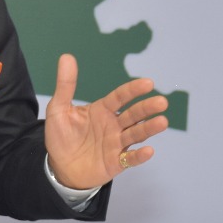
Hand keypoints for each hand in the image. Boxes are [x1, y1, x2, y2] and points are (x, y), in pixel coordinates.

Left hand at [44, 53, 168, 189]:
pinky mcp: (116, 163)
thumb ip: (65, 85)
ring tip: (163, 122)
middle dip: (147, 108)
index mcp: (102, 110)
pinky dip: (139, 156)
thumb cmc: (61, 136)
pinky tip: (149, 150)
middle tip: (162, 102)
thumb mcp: (59, 109)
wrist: (59, 166)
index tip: (148, 83)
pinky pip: (130, 158)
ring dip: (149, 128)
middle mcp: (114, 125)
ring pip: (136, 134)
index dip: (133, 90)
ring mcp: (117, 144)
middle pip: (133, 114)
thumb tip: (66, 56)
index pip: (120, 97)